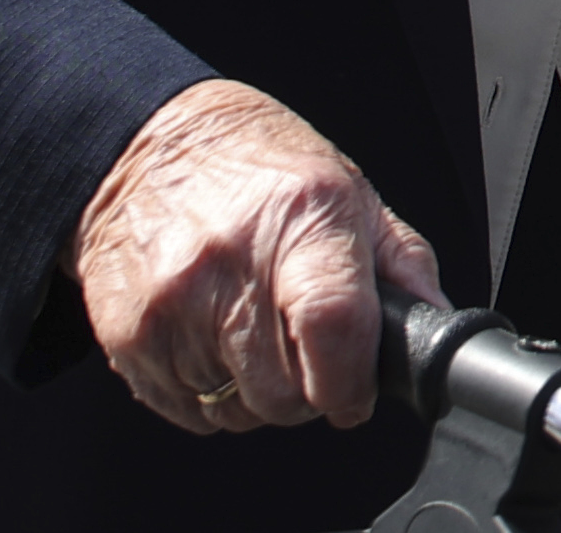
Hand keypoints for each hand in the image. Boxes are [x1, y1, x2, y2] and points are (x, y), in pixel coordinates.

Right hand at [75, 78, 438, 434]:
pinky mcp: (125, 337)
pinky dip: (209, 394)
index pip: (333, 325)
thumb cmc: (258, 168)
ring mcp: (171, 303)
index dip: (352, 381)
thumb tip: (436, 323)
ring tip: (255, 332)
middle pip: (284, 393)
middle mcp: (230, 261)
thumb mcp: (350, 191)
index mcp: (304, 217)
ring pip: (235, 411)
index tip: (357, 391)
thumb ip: (401, 263)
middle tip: (307, 355)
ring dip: (256, 394)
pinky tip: (214, 340)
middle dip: (308, 392)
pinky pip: (186, 412)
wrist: (150, 149)